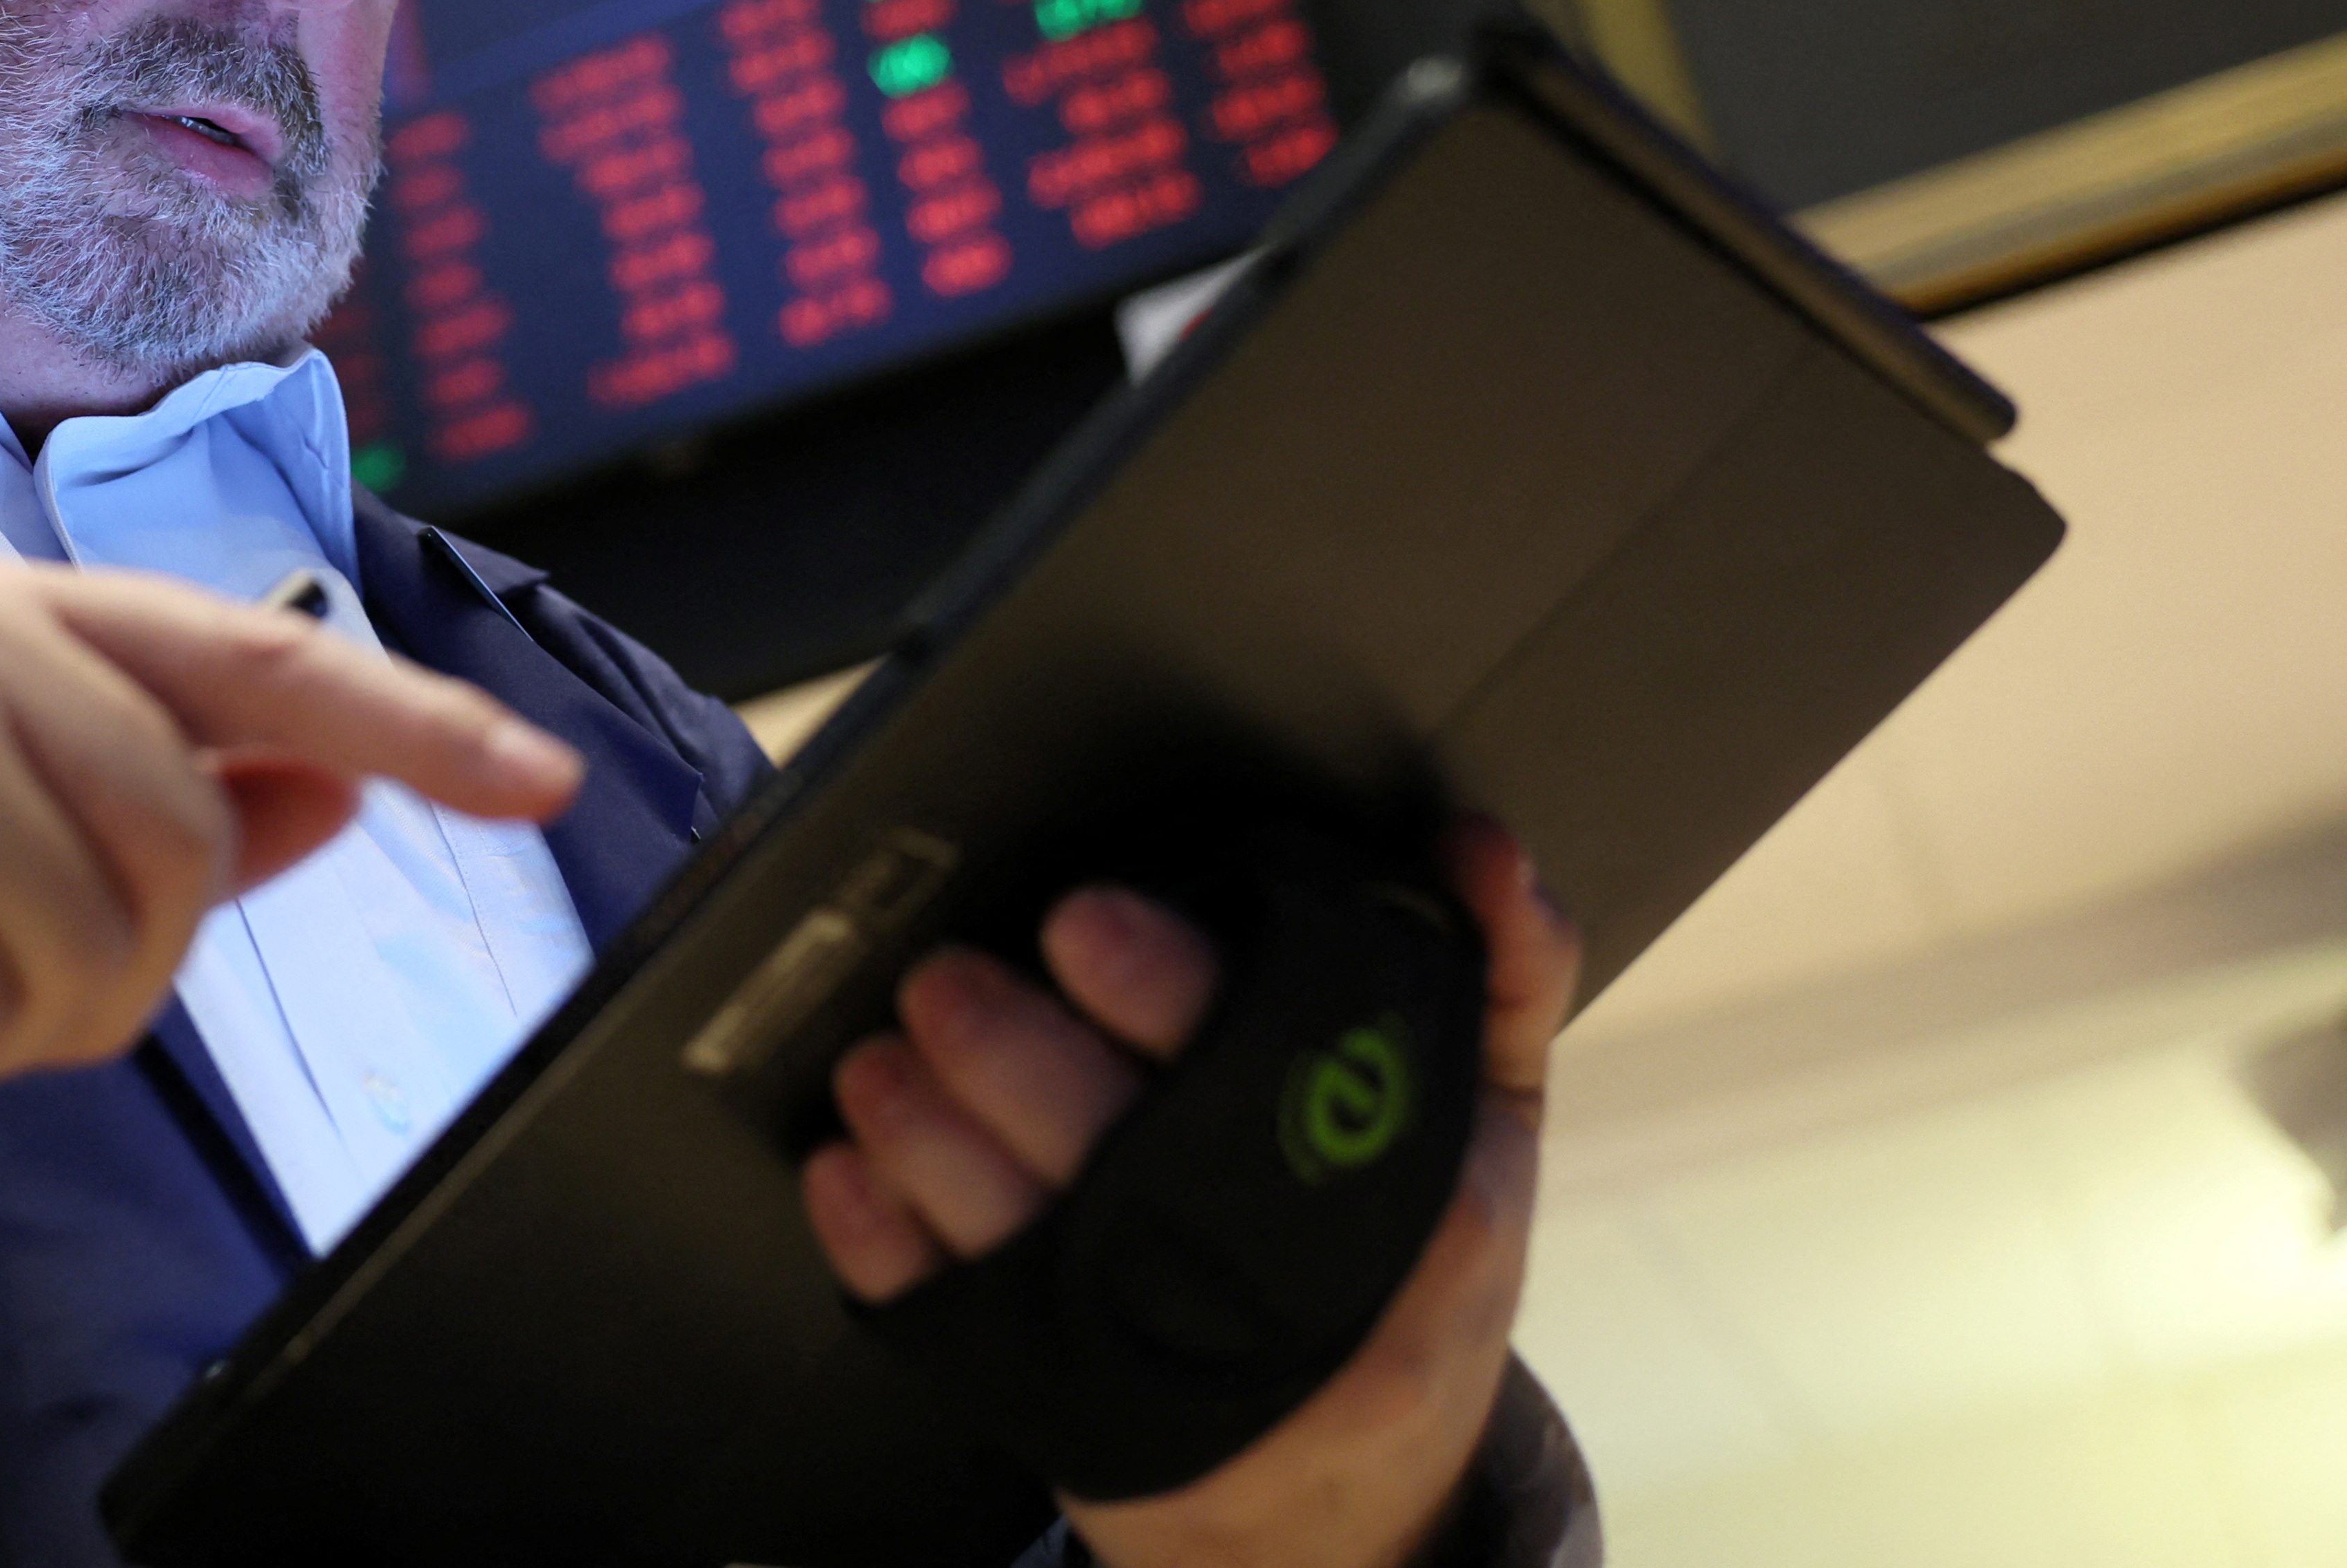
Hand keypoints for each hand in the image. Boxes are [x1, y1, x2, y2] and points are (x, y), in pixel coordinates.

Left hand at [800, 819, 1579, 1567]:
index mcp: (1397, 1202)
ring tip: (878, 1060)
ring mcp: (1161, 1365)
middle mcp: (1278, 1294)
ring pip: (1017, 1238)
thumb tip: (1479, 845)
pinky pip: (950, 1323)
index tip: (1079, 918)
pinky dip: (885, 1243)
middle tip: (943, 977)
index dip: (1161, 986)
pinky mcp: (1064, 1414)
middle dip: (1010, 1053)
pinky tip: (849, 1171)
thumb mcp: (1486, 1133)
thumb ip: (1498, 974)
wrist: (1347, 1512)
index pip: (1267, 1070)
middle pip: (1118, 1155)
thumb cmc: (1408, 1277)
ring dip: (927, 1138)